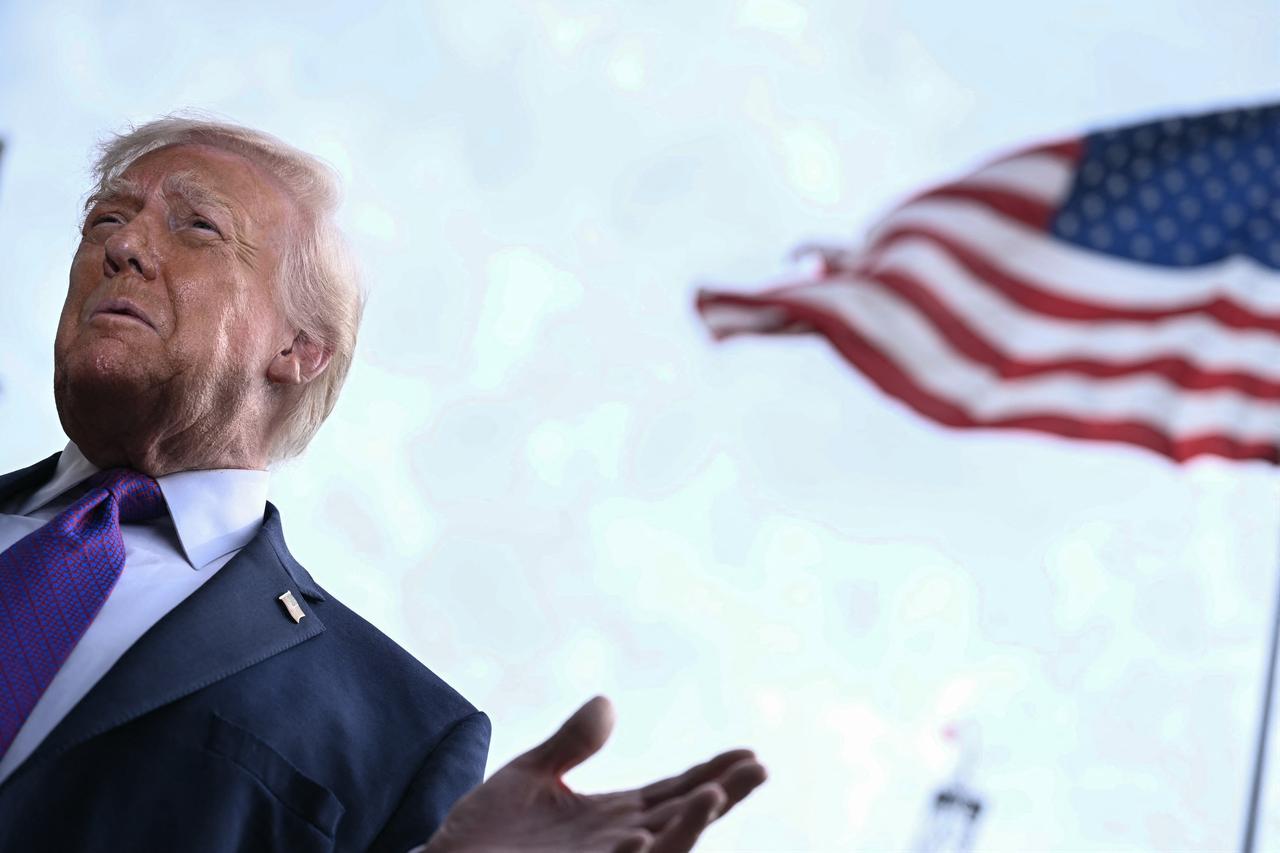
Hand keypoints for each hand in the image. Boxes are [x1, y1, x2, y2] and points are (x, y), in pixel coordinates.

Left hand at [418, 696, 765, 852]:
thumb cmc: (481, 837)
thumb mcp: (529, 775)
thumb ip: (570, 743)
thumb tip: (607, 701)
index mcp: (612, 818)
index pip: (673, 792)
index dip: (712, 773)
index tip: (750, 753)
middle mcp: (615, 846)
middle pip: (680, 818)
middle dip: (721, 795)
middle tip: (757, 768)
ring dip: (687, 828)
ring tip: (712, 796)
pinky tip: (639, 834)